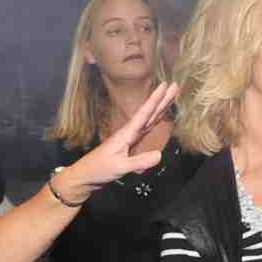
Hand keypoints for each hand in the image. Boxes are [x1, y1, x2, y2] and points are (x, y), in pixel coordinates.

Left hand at [59, 81, 176, 196]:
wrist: (87, 176)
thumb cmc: (100, 169)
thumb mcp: (120, 167)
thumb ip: (138, 161)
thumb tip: (160, 155)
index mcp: (126, 134)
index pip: (144, 114)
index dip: (155, 100)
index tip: (165, 85)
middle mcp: (129, 133)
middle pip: (150, 114)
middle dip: (162, 100)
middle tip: (175, 85)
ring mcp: (130, 138)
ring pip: (149, 120)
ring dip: (160, 108)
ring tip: (171, 96)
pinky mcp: (130, 145)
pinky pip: (146, 130)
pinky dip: (154, 122)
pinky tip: (159, 117)